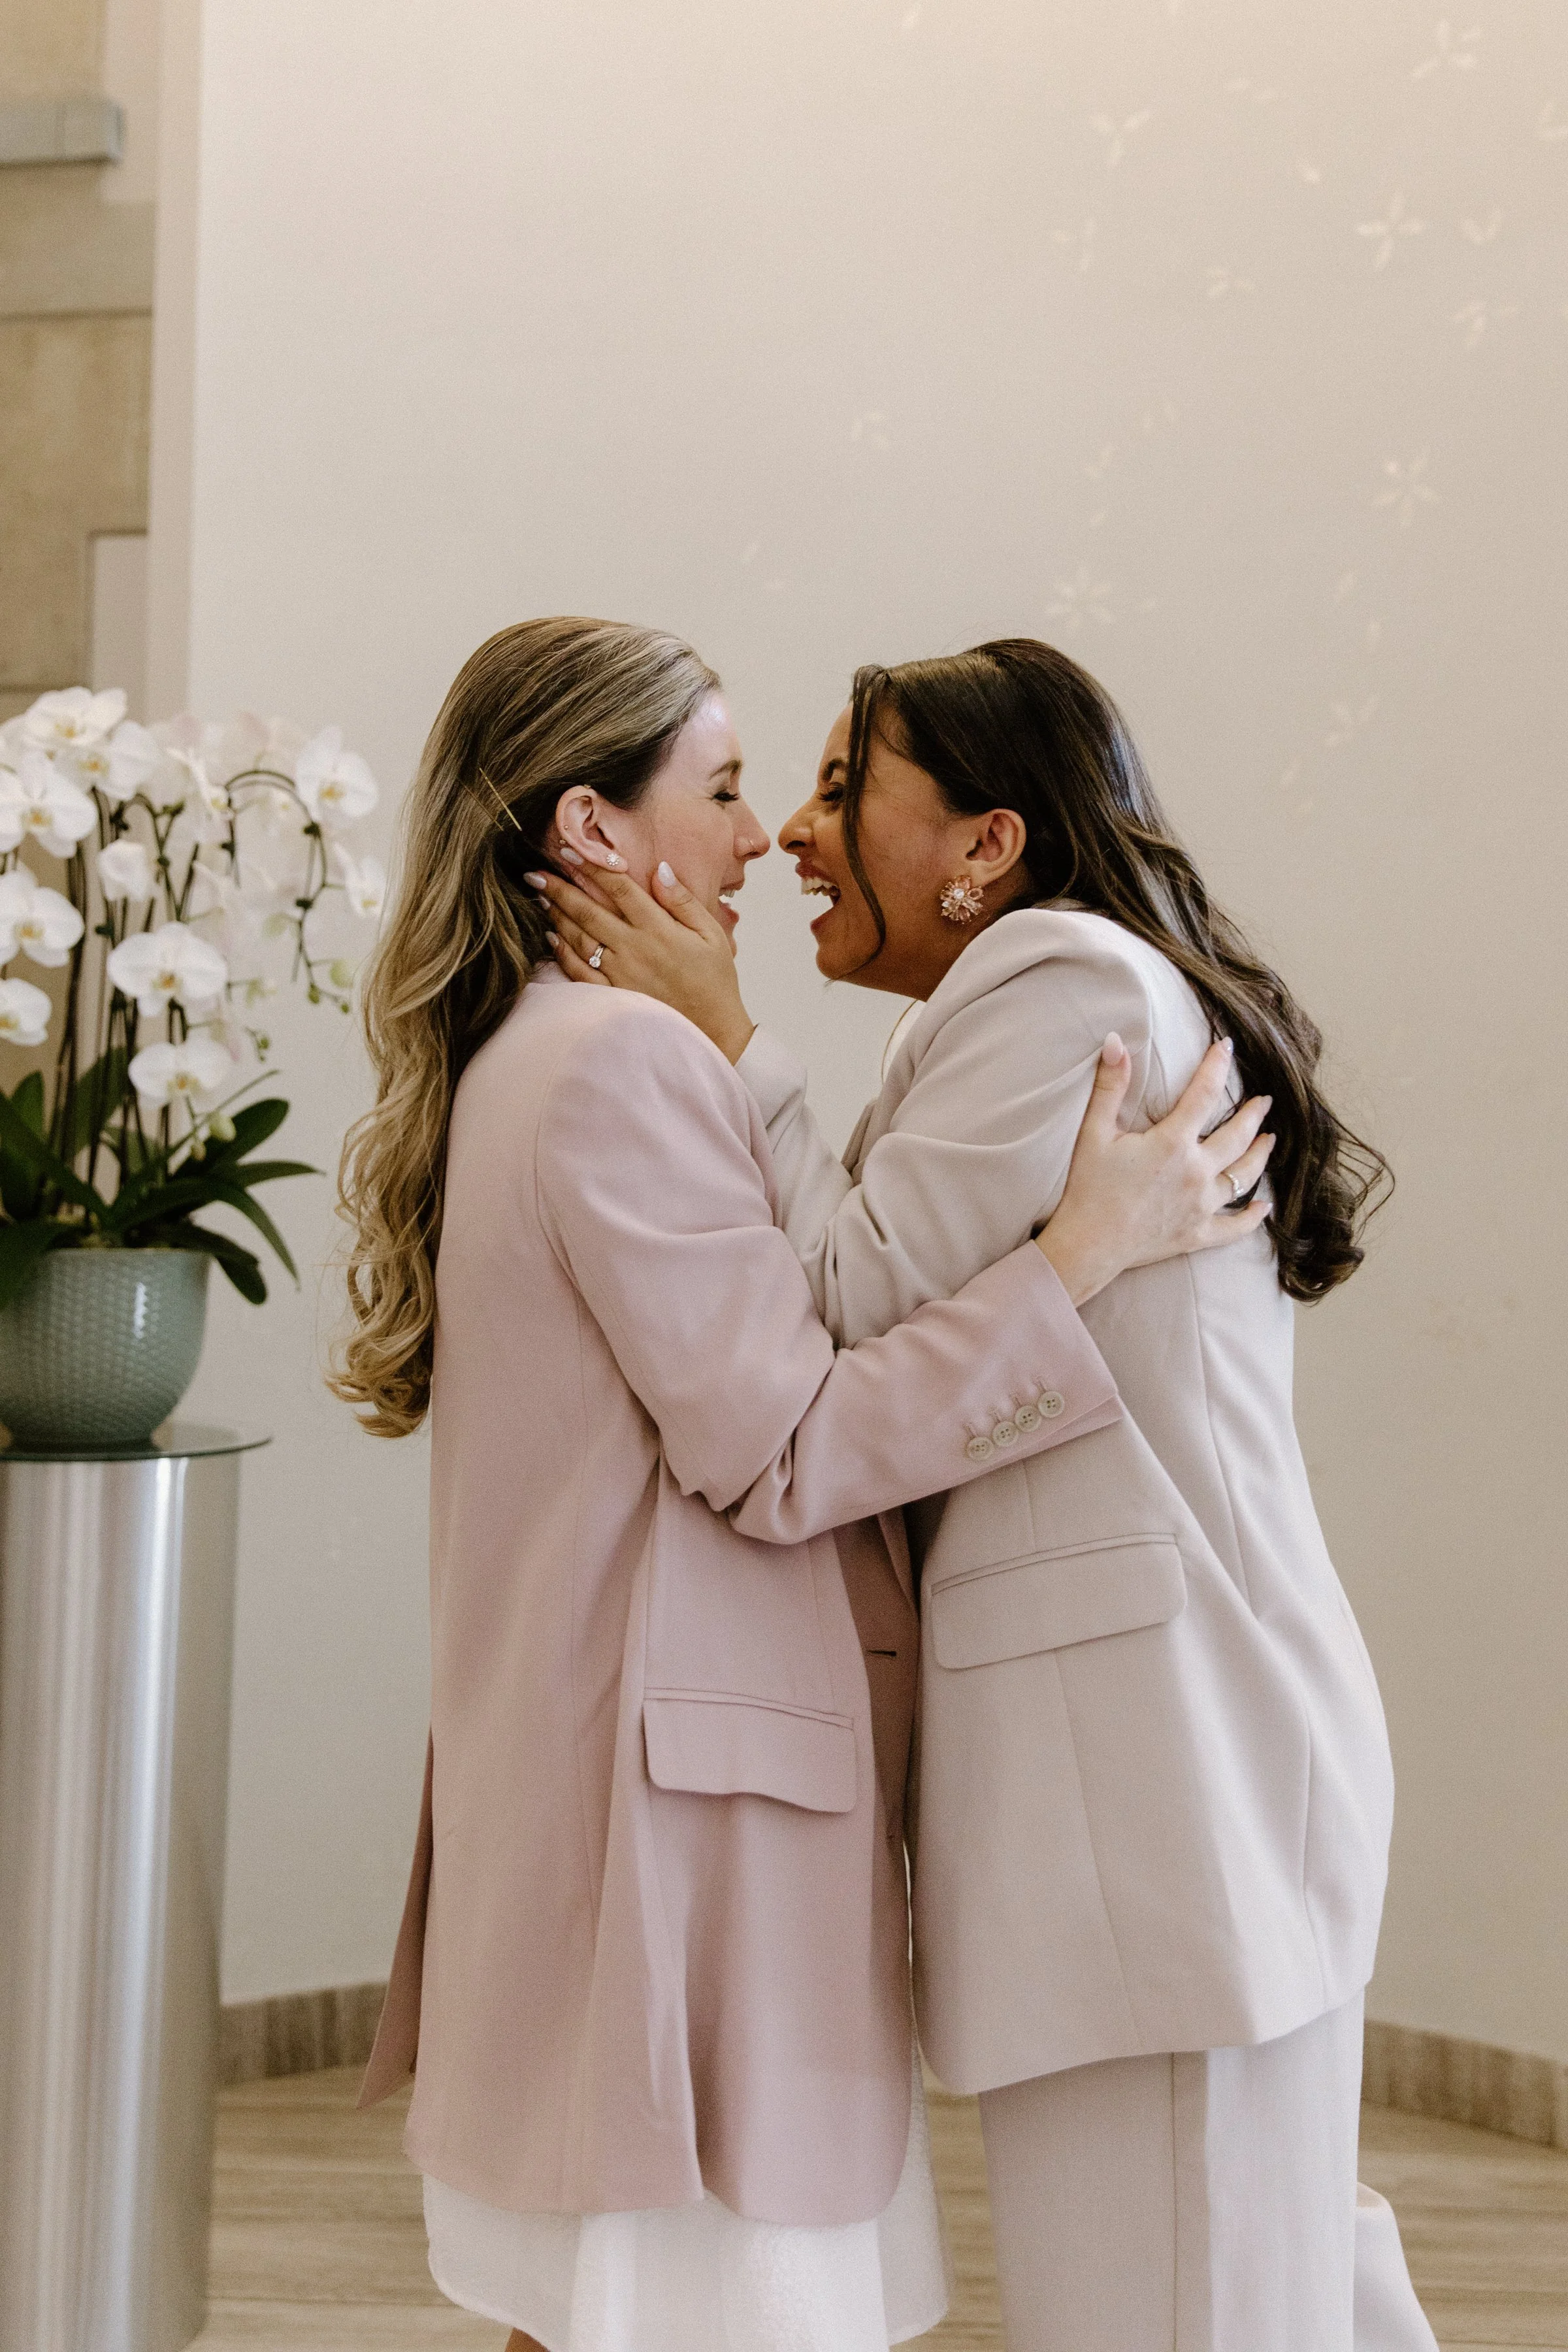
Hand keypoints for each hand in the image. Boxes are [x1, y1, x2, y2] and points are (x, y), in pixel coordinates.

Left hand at [525, 859, 756, 1062]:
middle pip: (589, 911)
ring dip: (557, 915)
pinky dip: (563, 952)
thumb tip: (659, 869)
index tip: (569, 850)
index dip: (592, 867)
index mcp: (659, 929)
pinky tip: (551, 937)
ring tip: (540, 897)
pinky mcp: (613, 995)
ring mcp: (620, 973)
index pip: (619, 889)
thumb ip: (683, 900)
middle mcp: (634, 948)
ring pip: (580, 938)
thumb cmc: (715, 981)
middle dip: (560, 888)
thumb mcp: (712, 934)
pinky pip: (580, 971)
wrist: (714, 1030)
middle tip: (535, 873)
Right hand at [1036, 1035, 1273, 1305]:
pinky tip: (1265, 1207)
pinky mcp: (1198, 1235)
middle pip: (1238, 1136)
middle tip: (1263, 1101)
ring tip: (1269, 1140)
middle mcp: (1197, 1173)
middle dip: (1253, 1115)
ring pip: (1244, 1177)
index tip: (1226, 1047)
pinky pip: (1235, 1227)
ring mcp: (1202, 1206)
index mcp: (1173, 1143)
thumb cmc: (1088, 1188)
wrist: (1089, 1244)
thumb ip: (1110, 1085)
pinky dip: (1252, 1217)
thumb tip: (1116, 1041)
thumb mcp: (1094, 1132)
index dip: (1217, 1066)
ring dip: (1259, 1156)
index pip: (1205, 1094)